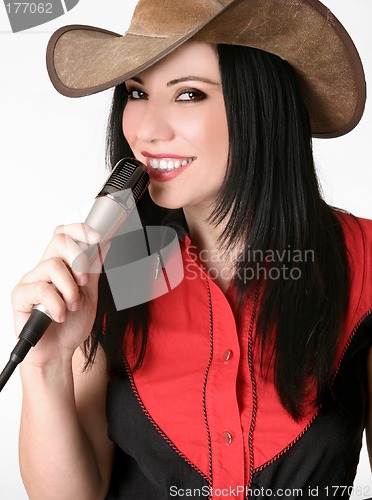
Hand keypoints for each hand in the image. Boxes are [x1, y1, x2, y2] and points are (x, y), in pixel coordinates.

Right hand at [11, 223, 108, 366]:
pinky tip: (59, 316)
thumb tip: (104, 243)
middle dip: (79, 258)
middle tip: (84, 281)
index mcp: (62, 265)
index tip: (98, 237)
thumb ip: (93, 268)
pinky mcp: (20, 296)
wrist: (59, 351)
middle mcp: (45, 268)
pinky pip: (41, 289)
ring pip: (53, 265)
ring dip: (70, 290)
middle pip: (58, 240)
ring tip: (72, 306)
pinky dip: (57, 305)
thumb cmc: (72, 324)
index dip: (80, 230)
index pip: (65, 234)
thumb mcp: (90, 293)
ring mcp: (32, 280)